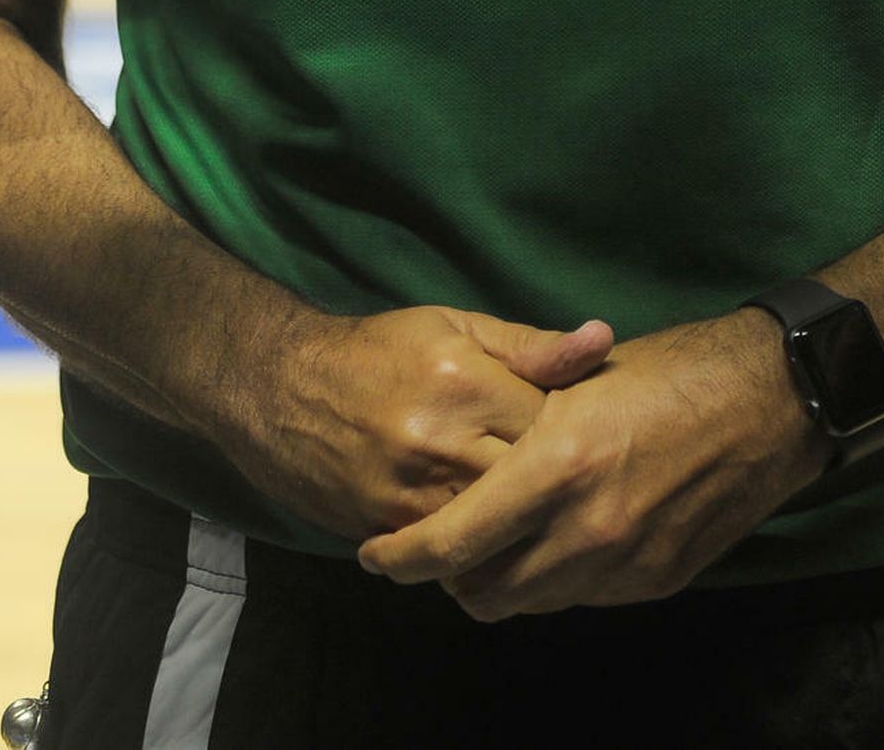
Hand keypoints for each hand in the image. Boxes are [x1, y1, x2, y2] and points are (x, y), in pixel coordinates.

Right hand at [221, 303, 613, 542]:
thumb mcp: (456, 327)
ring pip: (495, 530)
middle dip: (554, 486)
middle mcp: (441, 441)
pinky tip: (494, 537)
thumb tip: (603, 340)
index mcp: (466, 381)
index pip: (555, 424)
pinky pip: (453, 555)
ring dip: (520, 525)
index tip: (582, 433)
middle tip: (570, 482)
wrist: (280, 388)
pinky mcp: (387, 529)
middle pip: (530, 485)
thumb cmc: (380, 350)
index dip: (575, 433)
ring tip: (538, 513)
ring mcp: (411, 493)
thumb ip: (531, 346)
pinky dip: (478, 548)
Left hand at [357, 308, 827, 618]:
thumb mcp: (583, 378)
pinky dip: (553, 578)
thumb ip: (520, 420)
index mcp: (559, 466)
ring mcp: (625, 565)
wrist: (771, 401)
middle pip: (481, 593)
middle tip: (434, 544)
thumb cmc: (672, 369)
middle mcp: (588, 530)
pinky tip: (555, 537)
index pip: (452, 543)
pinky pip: (580, 598)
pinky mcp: (656, 581)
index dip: (401, 556)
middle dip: (446, 577)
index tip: (375, 553)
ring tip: (491, 542)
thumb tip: (461, 451)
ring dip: (498, 582)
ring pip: (529, 603)